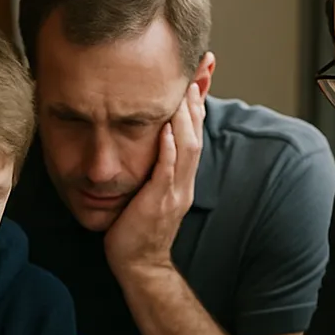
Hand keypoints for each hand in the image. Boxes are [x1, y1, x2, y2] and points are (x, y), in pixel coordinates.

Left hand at [103, 83, 204, 274]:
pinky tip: (166, 130)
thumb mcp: (151, 193)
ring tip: (183, 89)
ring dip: (185, 118)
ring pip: (187, 149)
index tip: (196, 76)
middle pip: (196, 134)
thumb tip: (148, 147)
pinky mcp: (158, 203)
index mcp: (182, 179)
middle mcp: (183, 183)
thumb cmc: (137, 230)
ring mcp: (174, 193)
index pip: (194, 134)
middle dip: (196, 101)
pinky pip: (167, 172)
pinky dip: (169, 150)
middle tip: (197, 69)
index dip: (196, 105)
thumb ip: (155, 170)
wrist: (139, 265)